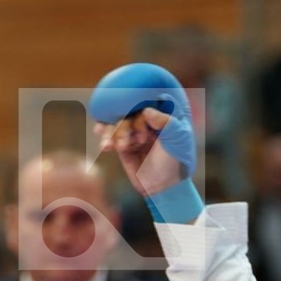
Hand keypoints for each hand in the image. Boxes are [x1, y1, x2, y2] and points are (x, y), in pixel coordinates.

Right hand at [88, 63, 197, 201]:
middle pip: (129, 110)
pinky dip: (106, 138)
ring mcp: (134, 132)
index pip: (148, 98)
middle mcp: (147, 120)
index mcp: (163, 113)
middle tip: (141, 140)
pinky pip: (111, 137)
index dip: (140, 94)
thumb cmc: (177, 162)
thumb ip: (167, 124)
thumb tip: (147, 111)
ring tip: (120, 147)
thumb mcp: (178, 141)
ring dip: (116, 133)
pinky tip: (102, 140)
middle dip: (128, 124)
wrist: (164, 187)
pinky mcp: (123, 146)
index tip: (135, 93)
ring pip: (118, 123)